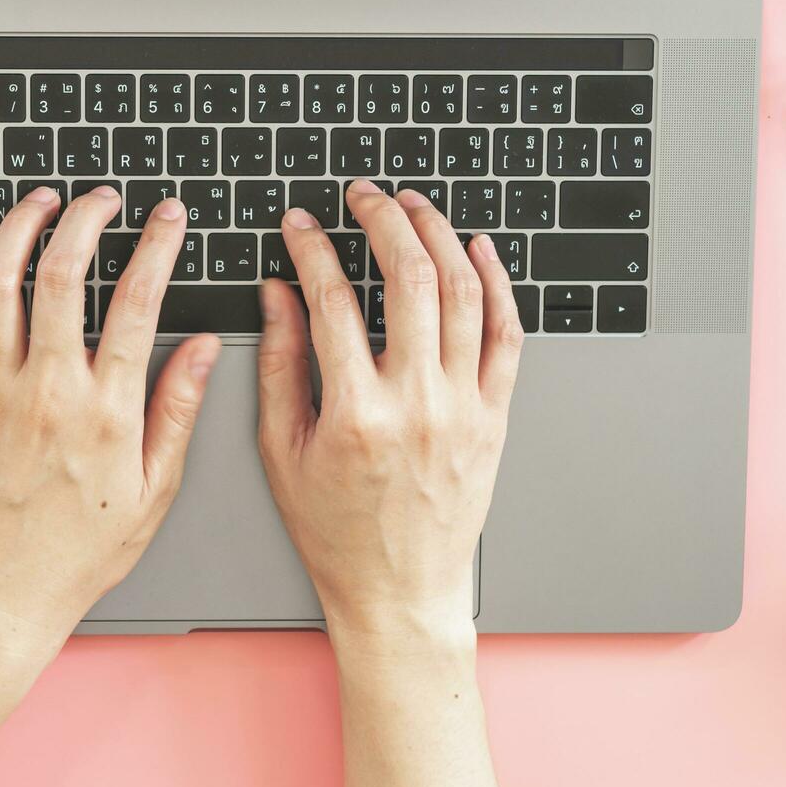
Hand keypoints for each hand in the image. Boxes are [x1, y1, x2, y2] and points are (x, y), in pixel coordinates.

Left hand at [0, 185, 219, 652]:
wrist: (3, 590)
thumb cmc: (80, 550)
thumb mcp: (154, 490)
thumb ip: (177, 411)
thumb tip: (202, 350)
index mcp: (106, 410)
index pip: (139, 303)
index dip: (157, 247)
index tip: (167, 217)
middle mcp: (48, 390)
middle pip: (66, 275)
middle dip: (87, 218)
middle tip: (103, 199)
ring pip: (1, 283)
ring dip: (22, 227)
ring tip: (42, 200)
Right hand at [256, 178, 524, 641]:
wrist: (400, 590)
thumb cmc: (336, 531)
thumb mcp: (282, 452)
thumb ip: (280, 365)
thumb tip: (278, 294)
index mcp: (355, 413)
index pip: (332, 300)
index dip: (312, 249)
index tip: (300, 224)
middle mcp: (417, 403)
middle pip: (408, 279)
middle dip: (383, 219)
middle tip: (363, 196)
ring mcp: (465, 408)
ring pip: (463, 293)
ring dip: (438, 235)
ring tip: (414, 206)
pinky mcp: (495, 417)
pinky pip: (507, 334)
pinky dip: (497, 283)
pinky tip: (477, 250)